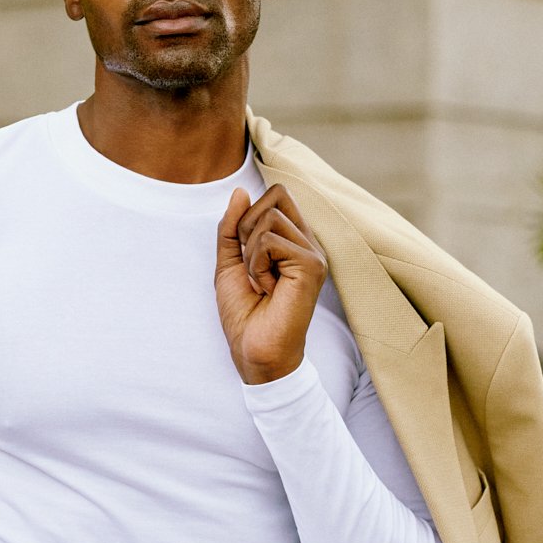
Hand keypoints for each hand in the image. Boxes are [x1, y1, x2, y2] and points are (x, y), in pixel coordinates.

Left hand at [215, 184, 327, 383]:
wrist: (254, 351)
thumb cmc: (245, 314)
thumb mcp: (229, 263)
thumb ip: (232, 228)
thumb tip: (240, 192)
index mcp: (293, 239)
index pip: (276, 195)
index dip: (250, 216)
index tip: (247, 254)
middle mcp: (308, 242)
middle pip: (275, 197)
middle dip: (248, 230)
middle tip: (253, 268)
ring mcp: (313, 253)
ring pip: (269, 220)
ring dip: (251, 255)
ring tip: (261, 283)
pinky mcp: (312, 265)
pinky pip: (270, 241)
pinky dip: (257, 266)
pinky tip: (268, 289)